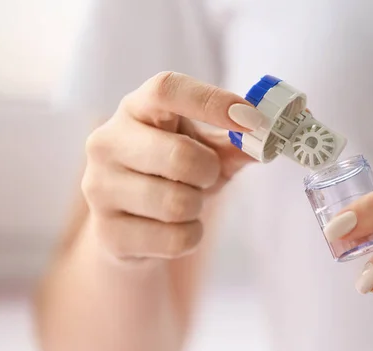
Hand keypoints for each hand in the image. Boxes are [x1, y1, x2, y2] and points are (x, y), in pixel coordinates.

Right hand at [82, 72, 263, 262]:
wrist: (131, 225)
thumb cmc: (172, 175)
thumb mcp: (205, 150)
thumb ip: (237, 142)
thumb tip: (272, 137)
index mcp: (135, 109)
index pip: (166, 89)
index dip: (211, 101)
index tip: (251, 118)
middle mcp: (107, 142)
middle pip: (179, 155)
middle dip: (208, 171)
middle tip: (206, 175)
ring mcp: (100, 188)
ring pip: (177, 204)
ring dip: (198, 206)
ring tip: (185, 200)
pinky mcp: (108, 233)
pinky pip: (175, 239)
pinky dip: (190, 236)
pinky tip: (175, 227)